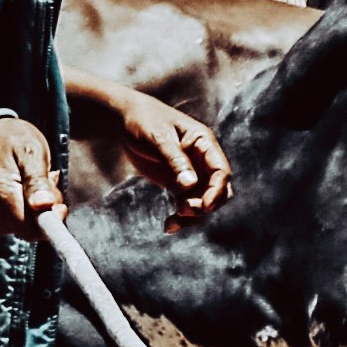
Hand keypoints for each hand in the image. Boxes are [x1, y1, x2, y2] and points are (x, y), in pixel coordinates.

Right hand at [0, 108, 62, 236]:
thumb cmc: (9, 138)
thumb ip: (38, 181)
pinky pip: (7, 221)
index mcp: (1, 192)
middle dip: (42, 215)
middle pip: (23, 230)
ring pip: (16, 227)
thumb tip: (45, 206)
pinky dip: (20, 211)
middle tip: (50, 185)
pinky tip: (25, 190)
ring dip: (32, 213)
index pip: (27, 228)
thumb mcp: (31, 151)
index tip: (60, 207)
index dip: (47, 224)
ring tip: (36, 184)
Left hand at [80, 84, 233, 220]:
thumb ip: (175, 161)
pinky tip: (168, 226)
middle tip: (183, 210)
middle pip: (217, 191)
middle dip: (205, 205)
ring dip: (192, 216)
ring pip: (202, 201)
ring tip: (172, 224)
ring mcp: (191, 173)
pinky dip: (180, 217)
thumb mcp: (158, 138)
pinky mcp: (176, 183)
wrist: (125, 120)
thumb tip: (191, 185)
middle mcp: (202, 160)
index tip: (204, 206)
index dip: (217, 190)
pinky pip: (185, 203)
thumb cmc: (144, 121)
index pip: (220, 171)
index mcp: (204, 143)